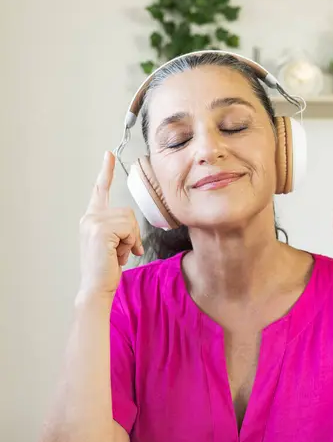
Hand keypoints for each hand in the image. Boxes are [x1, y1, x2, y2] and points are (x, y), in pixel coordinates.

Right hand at [78, 152, 143, 296]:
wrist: (96, 287)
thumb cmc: (106, 269)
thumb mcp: (114, 244)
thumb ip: (120, 230)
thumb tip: (133, 232)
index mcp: (92, 218)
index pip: (99, 190)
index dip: (105, 171)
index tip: (108, 154)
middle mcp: (89, 217)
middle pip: (127, 211)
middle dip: (132, 234)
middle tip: (121, 251)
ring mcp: (93, 222)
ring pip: (130, 220)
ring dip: (130, 240)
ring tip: (117, 253)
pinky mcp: (100, 229)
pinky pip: (129, 229)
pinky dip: (129, 243)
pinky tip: (117, 255)